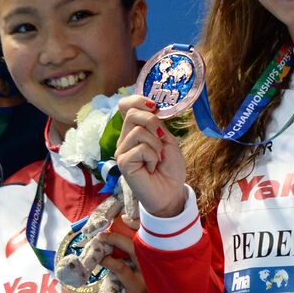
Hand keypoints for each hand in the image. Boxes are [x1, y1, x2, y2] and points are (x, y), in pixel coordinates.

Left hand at [101, 231, 160, 292]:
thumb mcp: (149, 285)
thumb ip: (141, 269)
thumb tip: (120, 253)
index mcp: (164, 264)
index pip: (154, 238)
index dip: (139, 225)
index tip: (125, 217)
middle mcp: (161, 267)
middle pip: (146, 239)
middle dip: (127, 228)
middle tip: (108, 228)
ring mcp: (151, 277)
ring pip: (134, 250)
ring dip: (115, 241)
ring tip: (102, 238)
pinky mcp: (139, 290)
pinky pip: (123, 270)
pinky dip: (111, 262)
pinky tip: (103, 260)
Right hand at [115, 95, 187, 217]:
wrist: (171, 192)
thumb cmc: (170, 168)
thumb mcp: (168, 140)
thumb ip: (158, 124)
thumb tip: (151, 108)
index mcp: (135, 130)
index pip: (126, 105)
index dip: (138, 100)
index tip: (154, 107)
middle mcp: (125, 138)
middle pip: (132, 113)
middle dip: (153, 123)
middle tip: (162, 141)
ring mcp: (122, 150)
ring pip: (139, 131)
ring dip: (156, 144)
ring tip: (157, 159)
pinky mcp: (123, 162)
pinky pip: (140, 148)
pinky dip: (152, 156)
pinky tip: (152, 168)